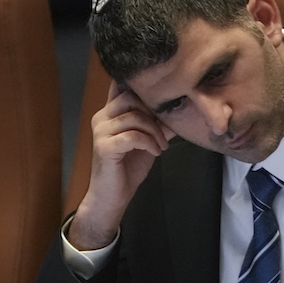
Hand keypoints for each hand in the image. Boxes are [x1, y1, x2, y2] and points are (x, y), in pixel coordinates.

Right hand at [69, 82, 175, 249]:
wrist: (113, 195)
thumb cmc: (128, 167)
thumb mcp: (149, 141)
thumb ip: (160, 124)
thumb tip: (182, 110)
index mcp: (111, 113)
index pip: (122, 86)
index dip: (143, 88)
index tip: (164, 99)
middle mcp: (102, 117)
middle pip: (131, 98)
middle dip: (154, 114)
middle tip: (164, 133)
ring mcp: (100, 131)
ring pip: (134, 117)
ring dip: (155, 132)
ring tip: (161, 146)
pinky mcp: (104, 146)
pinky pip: (132, 135)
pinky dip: (149, 143)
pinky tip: (155, 152)